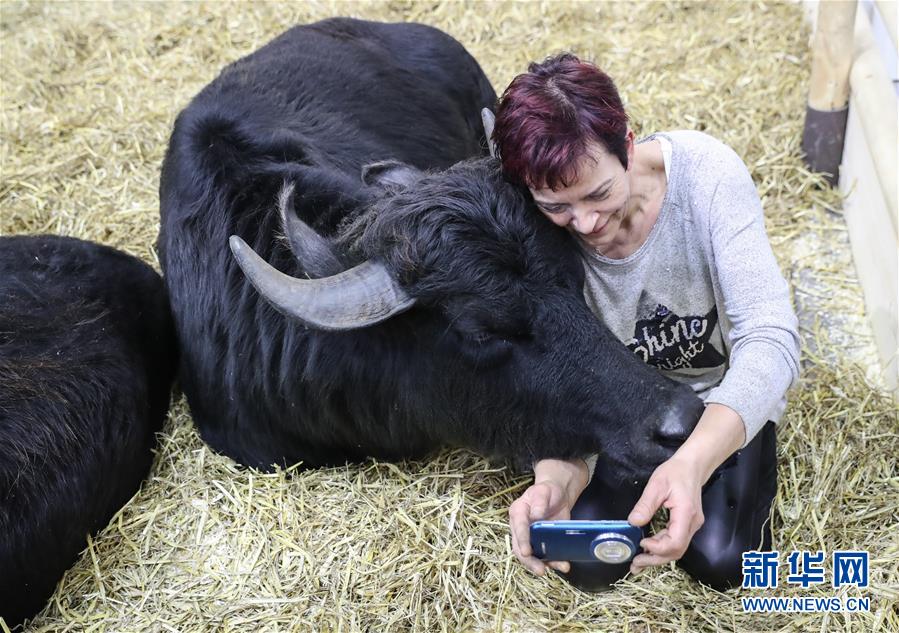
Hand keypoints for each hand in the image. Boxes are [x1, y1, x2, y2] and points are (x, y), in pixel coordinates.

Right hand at [508, 473, 580, 575]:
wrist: (557, 495)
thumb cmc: (547, 491)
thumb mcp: (543, 491)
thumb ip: (539, 502)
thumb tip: (536, 516)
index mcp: (518, 512)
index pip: (518, 527)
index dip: (522, 540)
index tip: (527, 552)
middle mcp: (521, 528)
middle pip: (520, 548)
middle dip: (530, 561)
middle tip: (540, 569)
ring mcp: (531, 537)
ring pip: (533, 555)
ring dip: (544, 564)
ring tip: (559, 567)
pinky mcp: (543, 543)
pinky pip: (546, 555)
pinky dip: (554, 561)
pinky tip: (563, 564)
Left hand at [626, 456, 704, 575]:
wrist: (692, 467)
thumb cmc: (675, 472)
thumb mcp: (657, 484)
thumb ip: (645, 504)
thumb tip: (633, 522)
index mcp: (686, 514)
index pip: (676, 542)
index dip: (658, 548)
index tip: (641, 543)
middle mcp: (692, 524)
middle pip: (676, 551)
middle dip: (655, 559)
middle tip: (635, 565)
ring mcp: (692, 526)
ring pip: (676, 550)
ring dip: (657, 557)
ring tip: (638, 562)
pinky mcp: (687, 525)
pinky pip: (675, 542)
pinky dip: (661, 548)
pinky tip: (648, 550)